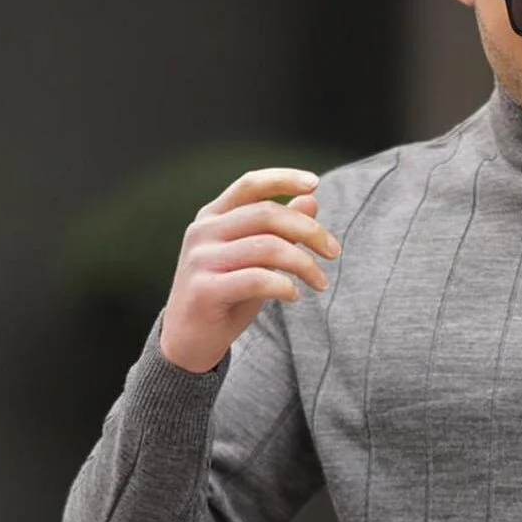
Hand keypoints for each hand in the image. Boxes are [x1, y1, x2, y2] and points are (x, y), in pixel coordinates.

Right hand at [159, 168, 340, 373]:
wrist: (187, 342)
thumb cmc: (227, 297)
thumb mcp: (255, 260)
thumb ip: (278, 232)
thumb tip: (311, 201)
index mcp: (212, 217)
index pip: (249, 184)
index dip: (283, 179)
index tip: (316, 184)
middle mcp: (203, 232)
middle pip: (267, 214)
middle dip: (310, 230)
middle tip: (334, 252)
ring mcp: (200, 259)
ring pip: (267, 247)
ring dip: (305, 264)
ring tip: (321, 283)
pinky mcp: (204, 290)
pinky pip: (257, 279)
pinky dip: (285, 286)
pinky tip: (295, 296)